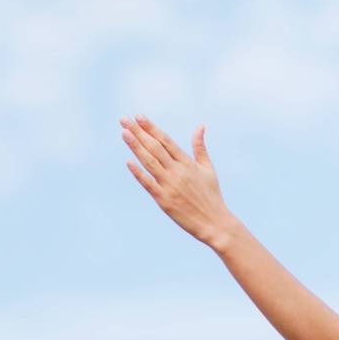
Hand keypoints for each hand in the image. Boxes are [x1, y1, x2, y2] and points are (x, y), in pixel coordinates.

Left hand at [120, 114, 241, 249]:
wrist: (215, 223)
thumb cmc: (211, 195)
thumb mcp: (208, 168)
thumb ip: (200, 147)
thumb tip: (200, 125)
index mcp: (187, 163)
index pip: (165, 140)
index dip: (151, 128)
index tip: (139, 116)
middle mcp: (177, 171)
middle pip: (154, 147)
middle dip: (138, 132)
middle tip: (124, 119)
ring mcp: (169, 185)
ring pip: (149, 161)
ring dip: (135, 146)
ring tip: (123, 132)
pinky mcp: (164, 199)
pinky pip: (148, 183)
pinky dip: (138, 172)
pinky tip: (128, 161)